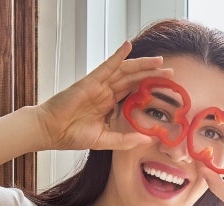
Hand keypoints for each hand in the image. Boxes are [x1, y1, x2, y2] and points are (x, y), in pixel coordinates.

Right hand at [34, 41, 171, 150]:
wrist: (51, 131)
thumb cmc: (73, 135)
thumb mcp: (105, 140)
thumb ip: (125, 139)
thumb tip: (147, 139)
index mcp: (110, 104)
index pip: (134, 92)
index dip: (150, 88)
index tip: (167, 88)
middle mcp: (106, 92)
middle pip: (133, 79)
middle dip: (152, 74)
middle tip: (171, 72)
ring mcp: (99, 85)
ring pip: (125, 71)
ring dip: (142, 64)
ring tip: (159, 60)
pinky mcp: (90, 81)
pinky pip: (107, 66)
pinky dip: (117, 56)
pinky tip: (128, 46)